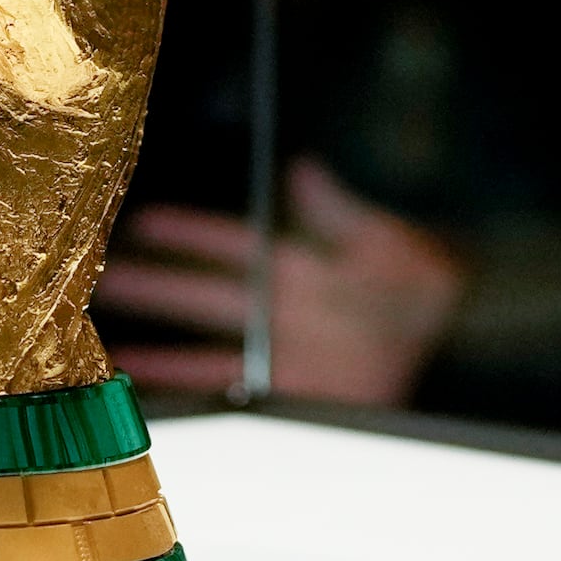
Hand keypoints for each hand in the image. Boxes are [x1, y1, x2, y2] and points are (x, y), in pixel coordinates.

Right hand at [99, 159, 466, 406]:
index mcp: (301, 269)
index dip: (191, 235)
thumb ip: (338, 214)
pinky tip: (147, 381)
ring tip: (105, 329)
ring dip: (158, 337)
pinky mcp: (288, 390)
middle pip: (204, 296)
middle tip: (101, 274)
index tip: (146, 223)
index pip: (234, 247)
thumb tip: (302, 170)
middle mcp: (282, 312)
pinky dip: (187, 382)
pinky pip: (226, 384)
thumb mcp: (387, 245)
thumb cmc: (430, 293)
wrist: (458, 351)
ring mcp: (281, 353)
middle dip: (154, 285)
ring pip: (204, 340)